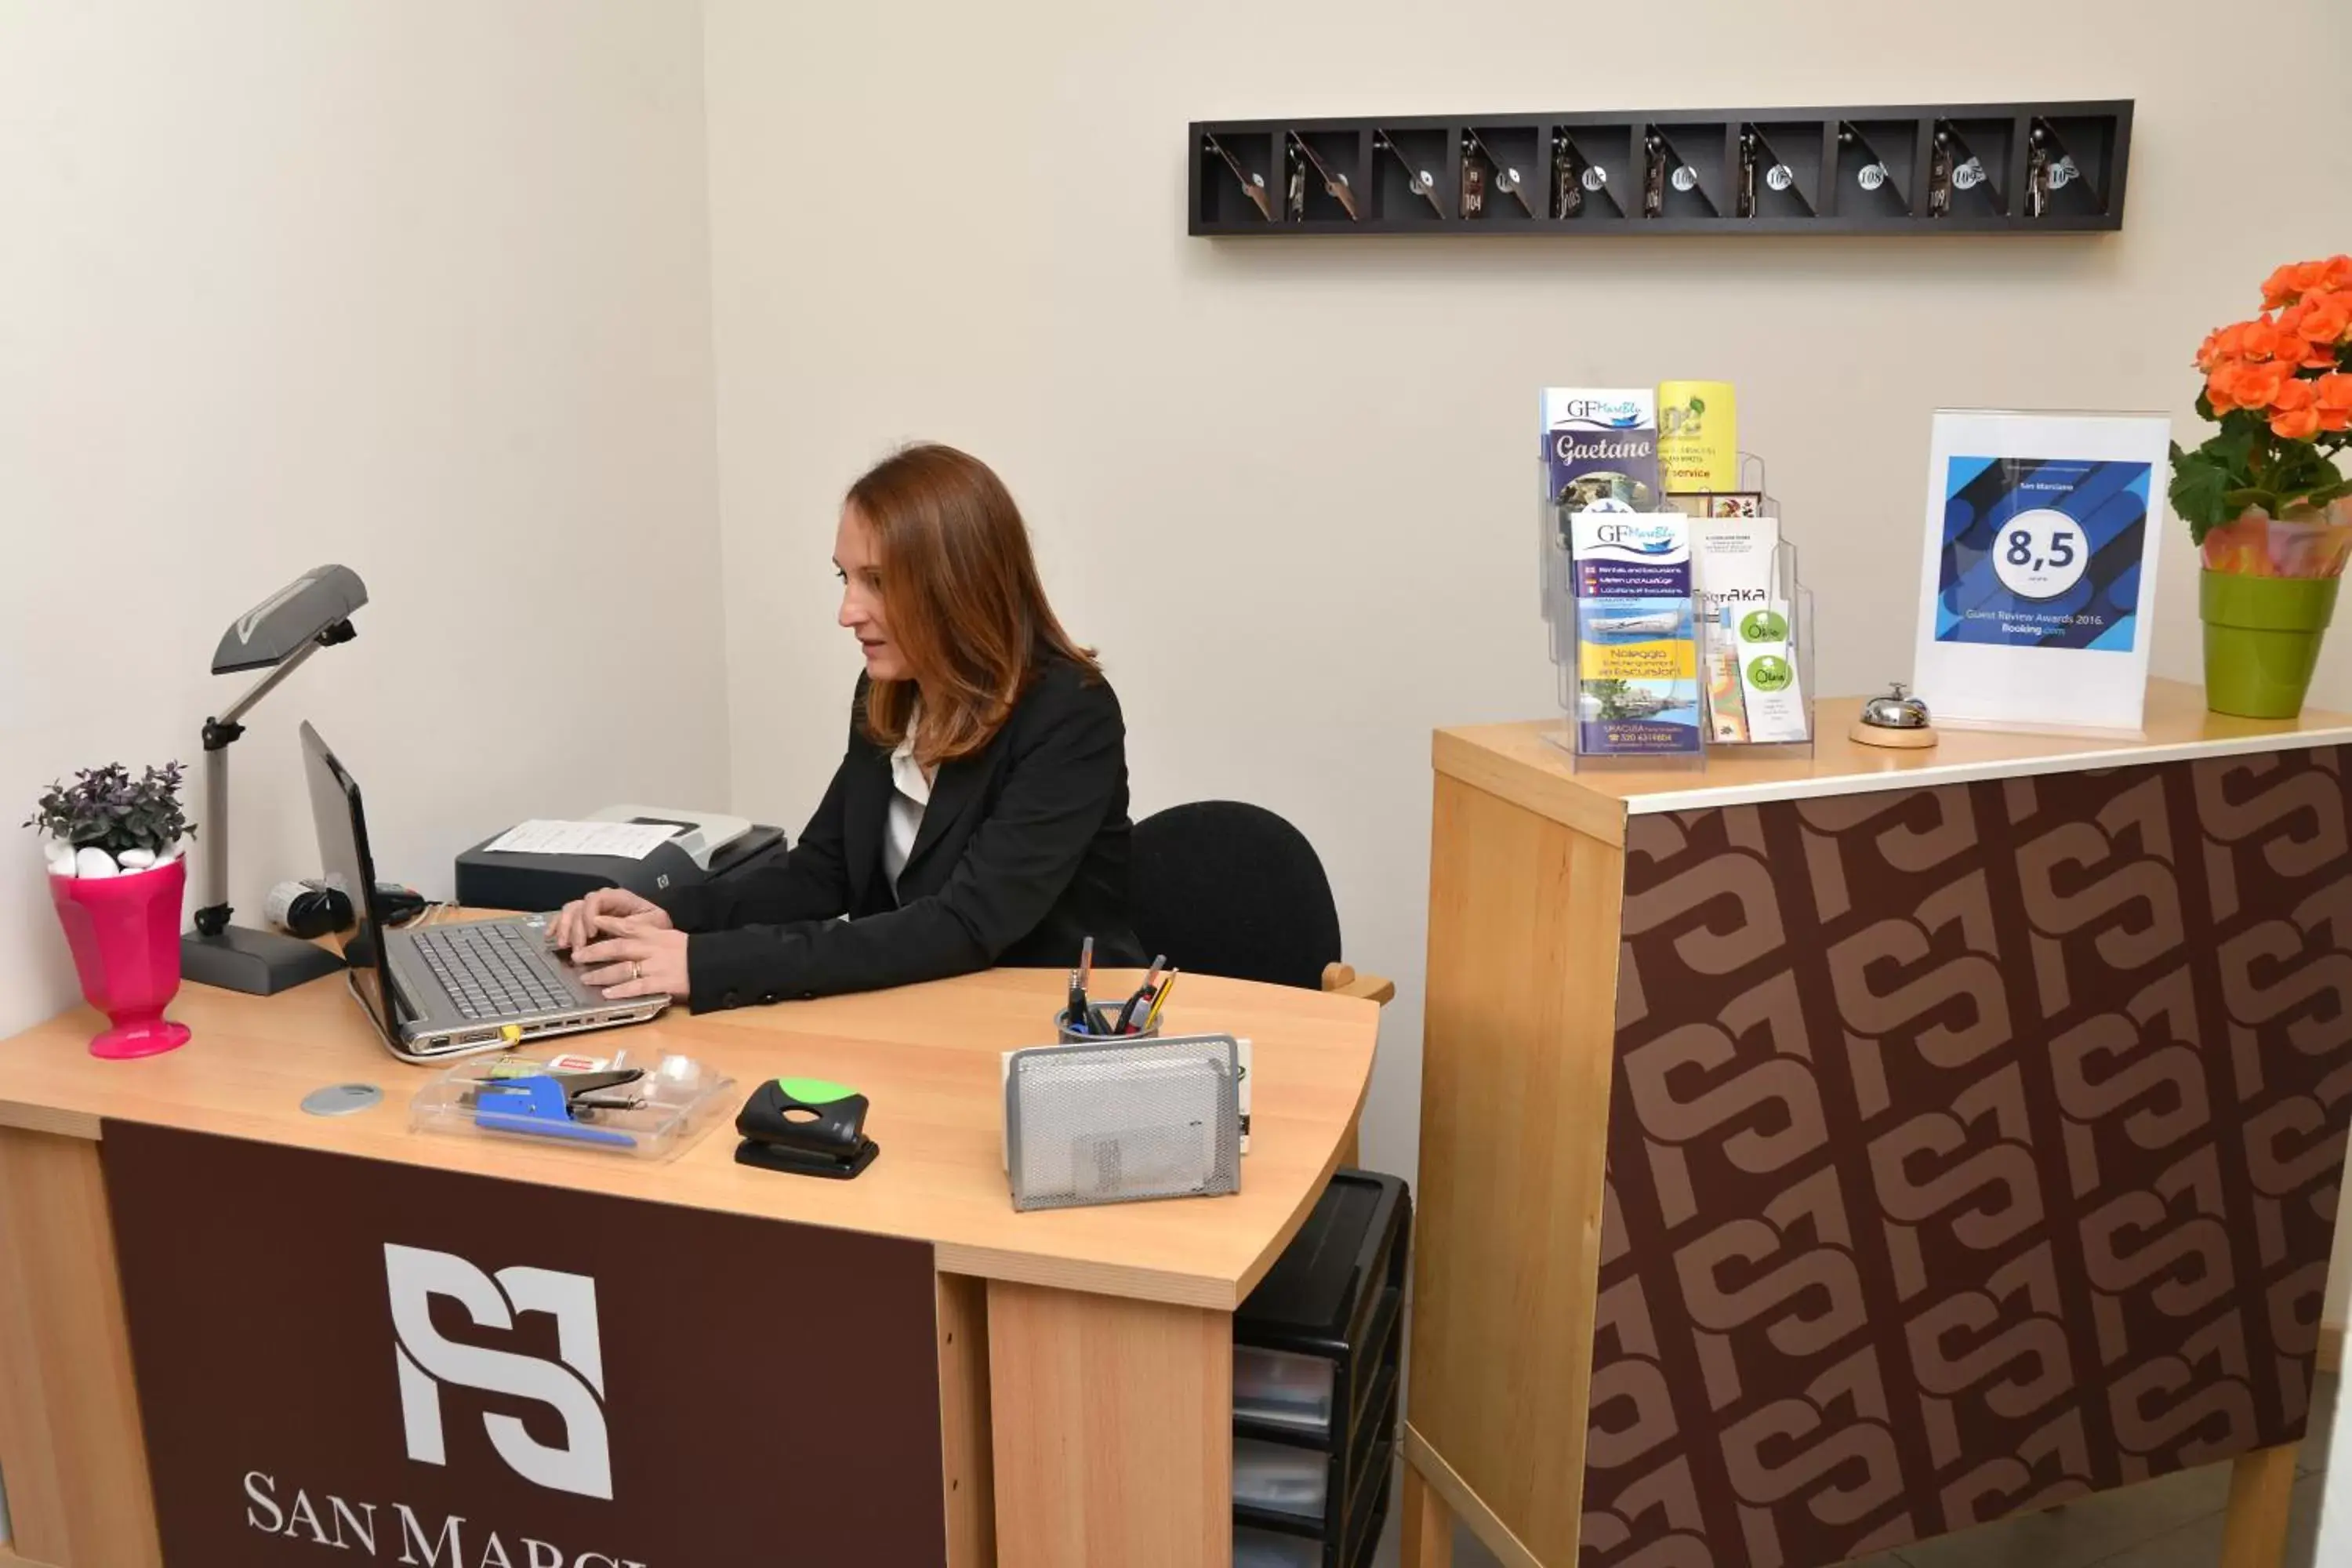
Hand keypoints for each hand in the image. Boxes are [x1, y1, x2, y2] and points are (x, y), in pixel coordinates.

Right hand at [550, 887, 668, 952]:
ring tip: (564, 946)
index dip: (590, 915)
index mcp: (619, 897)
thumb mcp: (652, 924)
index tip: (591, 934)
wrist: (659, 938)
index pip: (596, 898)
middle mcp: (603, 901)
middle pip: (579, 906)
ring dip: (564, 928)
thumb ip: (633, 922)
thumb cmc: (657, 929)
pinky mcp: (585, 920)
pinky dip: (557, 926)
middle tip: (577, 949)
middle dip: (575, 928)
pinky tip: (550, 936)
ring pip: (570, 911)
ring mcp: (592, 910)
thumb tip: (608, 926)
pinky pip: (566, 918)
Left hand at [574, 914, 688, 1000]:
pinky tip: (607, 994)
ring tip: (585, 977)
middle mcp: (651, 948)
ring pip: (623, 968)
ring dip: (602, 973)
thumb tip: (625, 935)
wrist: (711, 964)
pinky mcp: (661, 983)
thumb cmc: (691, 952)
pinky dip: (621, 990)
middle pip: (618, 947)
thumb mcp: (669, 936)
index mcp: (654, 935)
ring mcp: (655, 966)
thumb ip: (648, 935)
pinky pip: (637, 987)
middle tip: (577, 955)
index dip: (607, 923)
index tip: (591, 921)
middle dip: (595, 951)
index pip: (627, 926)